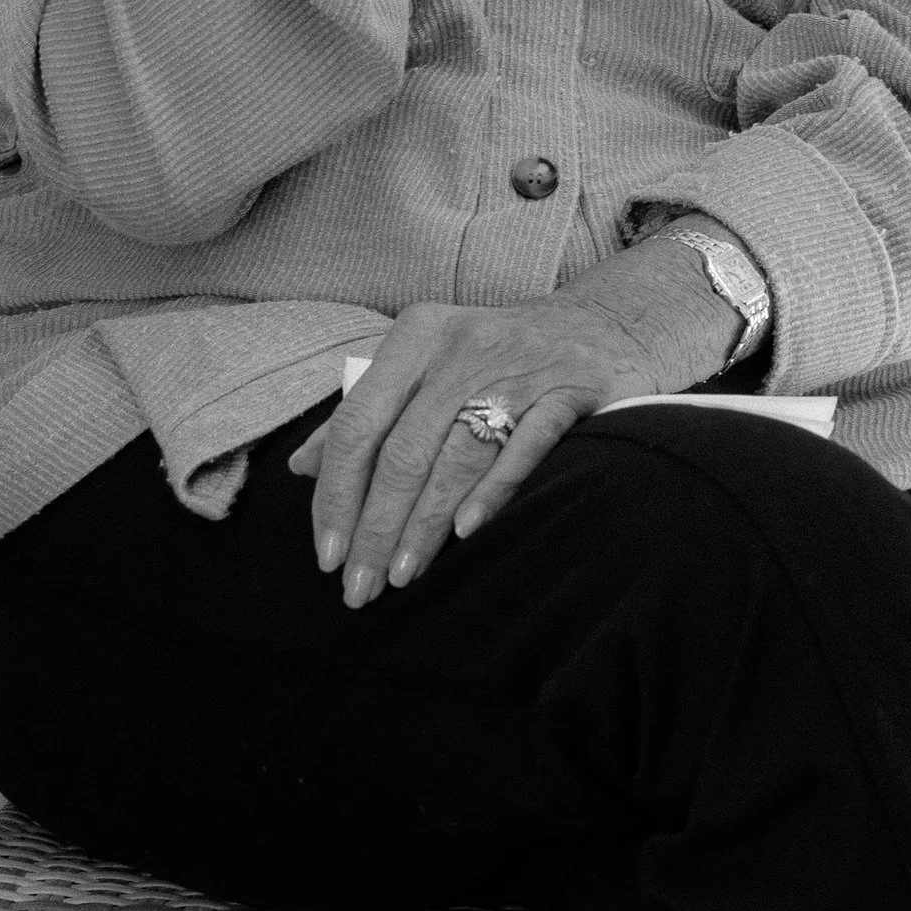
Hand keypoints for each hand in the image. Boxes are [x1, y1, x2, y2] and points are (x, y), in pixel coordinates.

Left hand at [290, 241, 743, 603]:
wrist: (608, 323)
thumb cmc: (500, 355)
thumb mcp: (428, 364)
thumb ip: (366, 411)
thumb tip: (302, 468)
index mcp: (417, 336)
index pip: (358, 423)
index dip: (336, 494)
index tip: (326, 554)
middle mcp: (462, 346)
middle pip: (403, 449)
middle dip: (376, 526)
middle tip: (360, 587)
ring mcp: (520, 366)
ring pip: (457, 455)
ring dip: (426, 523)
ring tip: (403, 577)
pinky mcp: (571, 388)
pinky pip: (526, 446)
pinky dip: (494, 489)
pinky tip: (468, 533)